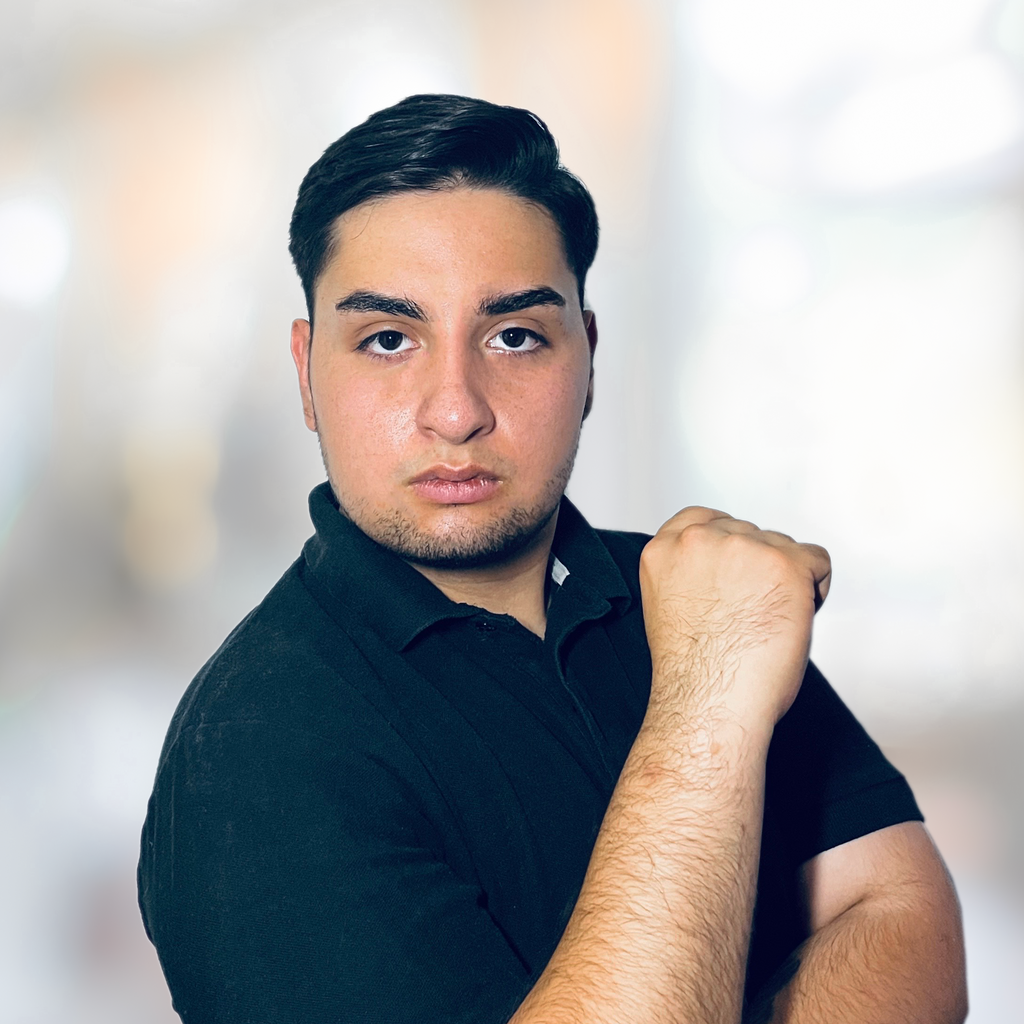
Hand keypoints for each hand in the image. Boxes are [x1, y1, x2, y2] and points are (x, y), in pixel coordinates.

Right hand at [639, 507, 830, 727]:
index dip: (725, 546)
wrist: (708, 704)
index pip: (701, 520)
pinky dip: (815, 589)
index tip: (732, 575)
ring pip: (783, 547)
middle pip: (748, 533)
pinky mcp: (784, 563)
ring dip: (785, 579)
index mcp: (663, 550)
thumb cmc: (693, 674)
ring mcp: (742, 547)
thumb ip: (692, 573)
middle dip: (756, 568)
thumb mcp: (673, 604)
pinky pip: (818, 561)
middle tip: (749, 615)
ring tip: (767, 623)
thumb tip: (729, 570)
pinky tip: (794, 619)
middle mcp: (699, 539)